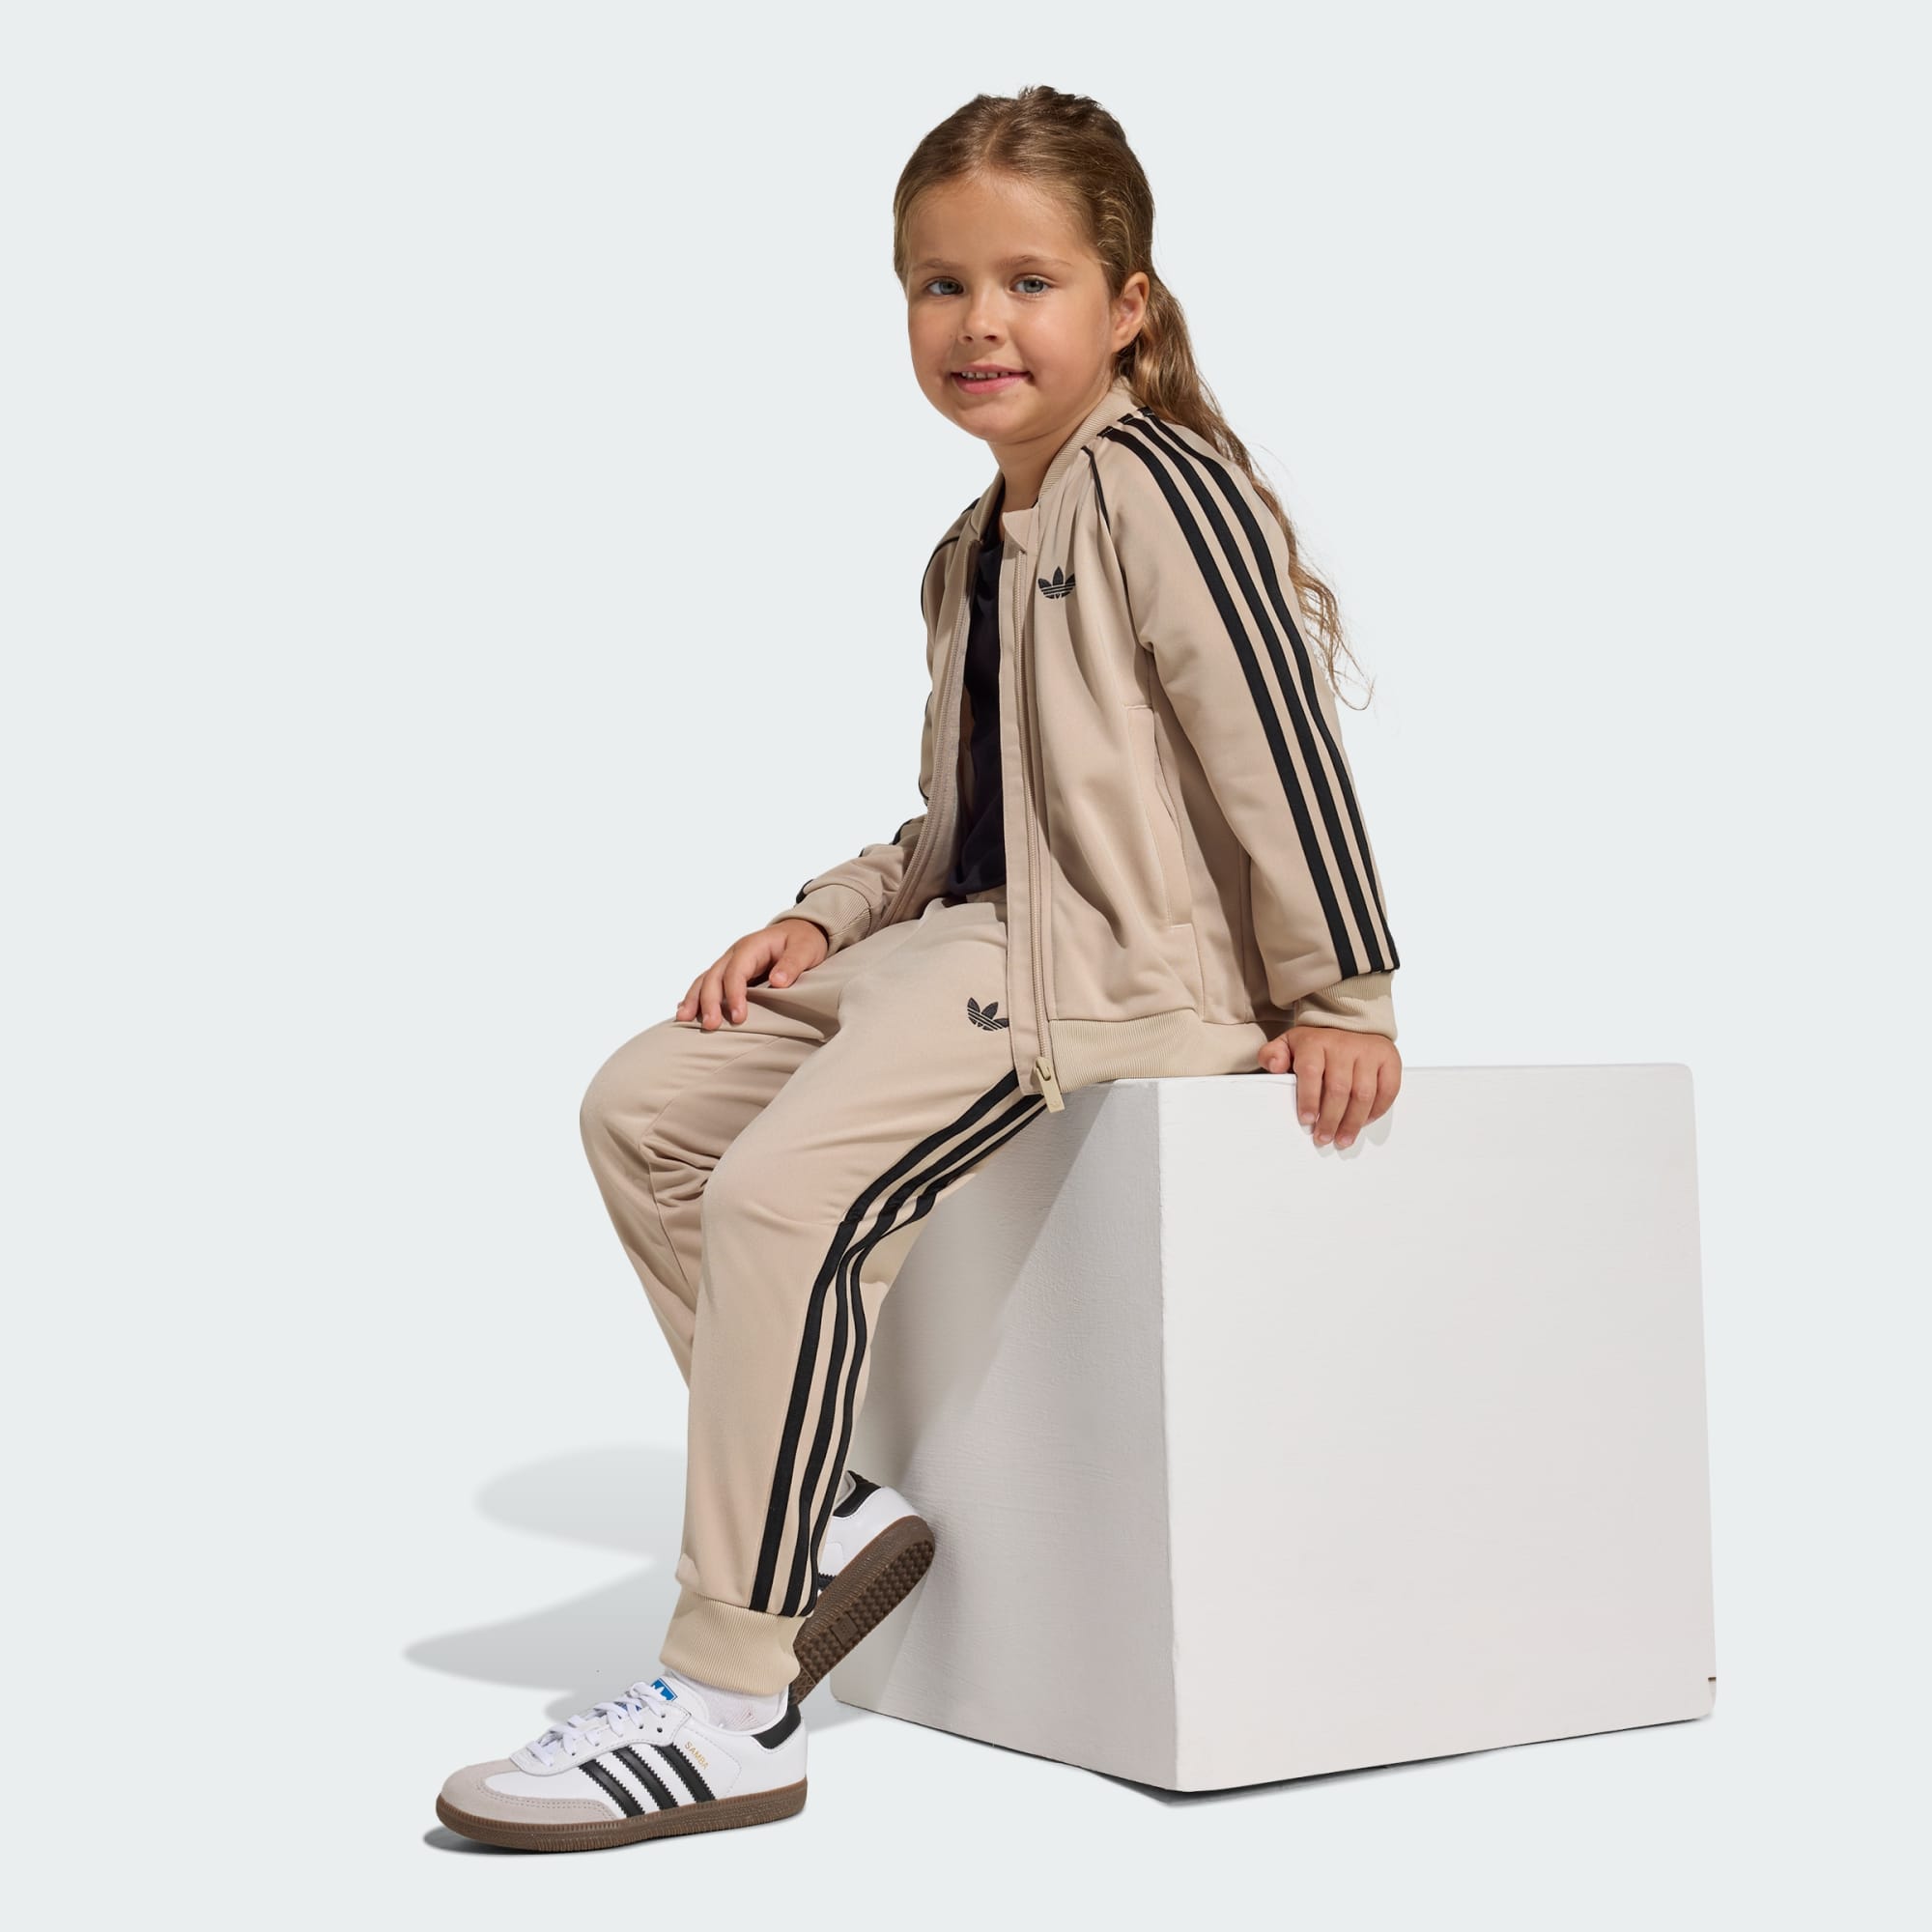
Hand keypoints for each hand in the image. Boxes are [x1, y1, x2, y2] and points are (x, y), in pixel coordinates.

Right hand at [676, 918, 829, 1029]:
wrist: (801, 930)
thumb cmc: (804, 940)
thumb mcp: (806, 949)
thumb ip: (793, 964)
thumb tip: (778, 981)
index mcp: (752, 946)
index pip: (736, 971)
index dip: (735, 994)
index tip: (739, 1017)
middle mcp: (735, 953)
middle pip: (714, 976)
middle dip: (709, 1001)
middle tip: (710, 1026)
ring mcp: (730, 962)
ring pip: (705, 979)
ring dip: (694, 999)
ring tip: (683, 1020)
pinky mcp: (729, 972)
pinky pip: (707, 983)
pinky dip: (695, 997)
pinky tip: (686, 1012)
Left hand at [1258, 1025, 1401, 1149]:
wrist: (1350, 1023)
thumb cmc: (1317, 1043)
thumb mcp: (1289, 1044)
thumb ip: (1273, 1055)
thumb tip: (1274, 1066)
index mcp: (1316, 1042)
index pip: (1311, 1072)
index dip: (1309, 1099)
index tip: (1307, 1120)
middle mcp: (1344, 1045)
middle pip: (1339, 1089)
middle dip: (1331, 1119)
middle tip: (1323, 1137)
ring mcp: (1369, 1051)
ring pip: (1364, 1094)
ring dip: (1353, 1122)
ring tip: (1343, 1139)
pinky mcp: (1389, 1059)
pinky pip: (1388, 1090)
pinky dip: (1377, 1110)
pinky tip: (1364, 1122)